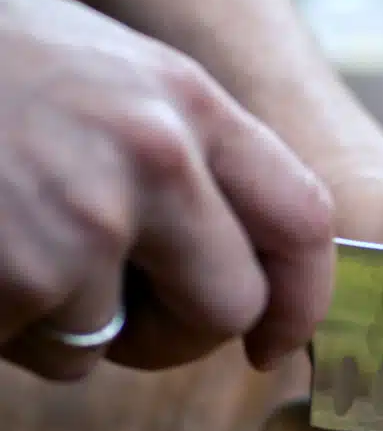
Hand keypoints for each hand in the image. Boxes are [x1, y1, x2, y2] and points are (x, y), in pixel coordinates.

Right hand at [0, 0, 333, 379]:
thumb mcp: (108, 77)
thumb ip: (185, 157)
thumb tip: (247, 259)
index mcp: (186, 103)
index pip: (303, 221)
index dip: (303, 298)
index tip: (271, 341)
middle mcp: (151, 161)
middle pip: (229, 308)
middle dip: (179, 337)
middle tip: (126, 322)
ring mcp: (79, 224)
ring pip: (112, 343)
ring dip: (60, 325)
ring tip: (3, 237)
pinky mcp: (14, 281)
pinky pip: (37, 352)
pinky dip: (4, 328)